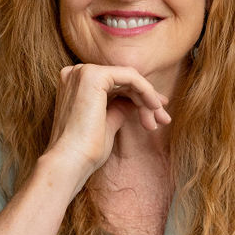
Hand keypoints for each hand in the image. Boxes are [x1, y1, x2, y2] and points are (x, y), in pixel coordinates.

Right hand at [43, 62, 170, 191]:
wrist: (70, 161)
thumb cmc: (85, 149)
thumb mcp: (108, 123)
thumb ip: (119, 107)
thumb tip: (136, 102)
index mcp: (76, 83)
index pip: (115, 84)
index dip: (138, 96)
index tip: (157, 113)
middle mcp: (77, 73)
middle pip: (123, 81)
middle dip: (147, 99)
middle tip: (164, 118)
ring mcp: (84, 72)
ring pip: (129, 78)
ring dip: (148, 99)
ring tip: (160, 120)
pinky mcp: (95, 76)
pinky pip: (131, 77)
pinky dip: (146, 91)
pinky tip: (155, 107)